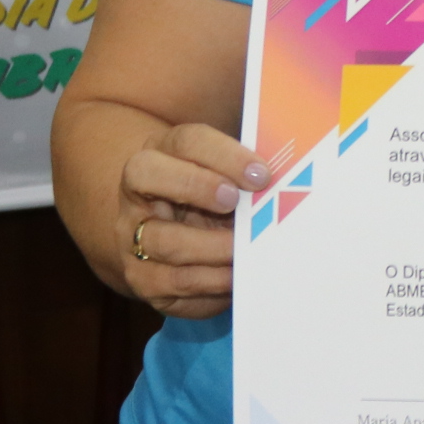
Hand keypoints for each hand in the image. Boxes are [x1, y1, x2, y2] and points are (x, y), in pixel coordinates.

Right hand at [115, 122, 270, 317]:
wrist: (172, 242)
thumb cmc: (213, 202)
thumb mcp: (227, 183)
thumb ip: (248, 177)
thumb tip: (291, 181)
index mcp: (164, 153)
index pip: (187, 141)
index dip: (224, 155)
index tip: (260, 174)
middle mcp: (138, 190)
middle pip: (149, 174)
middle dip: (196, 186)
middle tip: (235, 202)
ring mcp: (132, 235)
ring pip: (162, 238)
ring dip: (209, 247)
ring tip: (244, 252)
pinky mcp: (142, 278)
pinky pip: (172, 283)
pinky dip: (209, 282)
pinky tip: (235, 277)